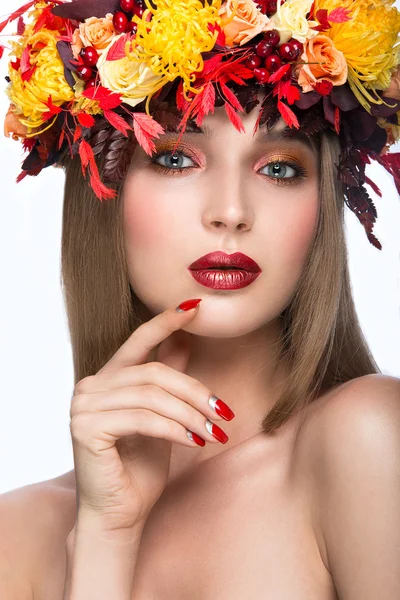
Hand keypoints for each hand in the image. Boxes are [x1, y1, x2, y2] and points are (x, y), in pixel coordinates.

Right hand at [69, 299, 233, 533]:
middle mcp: (90, 386)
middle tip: (224, 411)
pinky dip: (175, 429)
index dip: (166, 322)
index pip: (138, 341)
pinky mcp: (86, 428)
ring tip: (215, 432)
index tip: (194, 308)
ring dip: (190, 414)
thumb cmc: (140, 466)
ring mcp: (83, 406)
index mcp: (106, 378)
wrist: (120, 513)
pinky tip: (195, 441)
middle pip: (154, 373)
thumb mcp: (161, 415)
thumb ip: (167, 376)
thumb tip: (185, 337)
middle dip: (195, 391)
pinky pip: (143, 419)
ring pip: (152, 396)